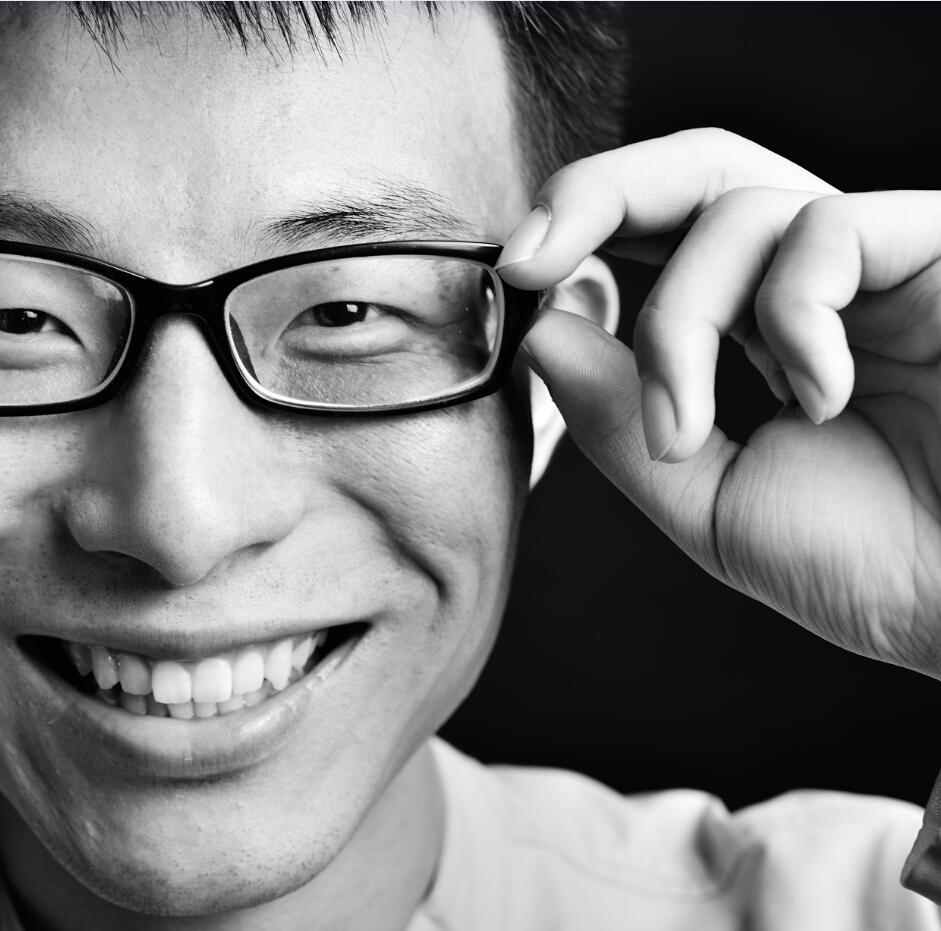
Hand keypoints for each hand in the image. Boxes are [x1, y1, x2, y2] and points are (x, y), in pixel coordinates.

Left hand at [498, 129, 940, 677]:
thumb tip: (545, 331)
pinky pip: (827, 231)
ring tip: (689, 430)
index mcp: (769, 327)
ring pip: (739, 210)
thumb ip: (622, 422)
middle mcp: (826, 279)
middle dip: (596, 194)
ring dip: (679, 327)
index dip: (584, 225)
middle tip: (526, 263)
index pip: (668, 232)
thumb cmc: (885, 567)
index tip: (514, 277)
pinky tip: (820, 398)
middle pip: (698, 168)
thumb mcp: (712, 502)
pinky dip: (790, 319)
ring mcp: (888, 261)